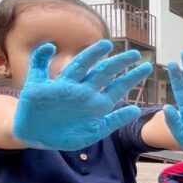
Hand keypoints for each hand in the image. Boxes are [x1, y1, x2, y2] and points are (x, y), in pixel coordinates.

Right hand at [13, 40, 151, 150]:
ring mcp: (62, 87)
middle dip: (119, 63)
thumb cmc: (65, 135)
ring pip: (80, 66)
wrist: (37, 137)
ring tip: (107, 45)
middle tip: (137, 54)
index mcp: (94, 102)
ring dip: (92, 55)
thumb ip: (113, 121)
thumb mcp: (93, 132)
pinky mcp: (40, 87)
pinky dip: (41, 56)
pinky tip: (49, 46)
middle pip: (103, 73)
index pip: (116, 85)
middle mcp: (81, 91)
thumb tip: (136, 109)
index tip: (145, 67)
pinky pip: (39, 67)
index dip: (130, 76)